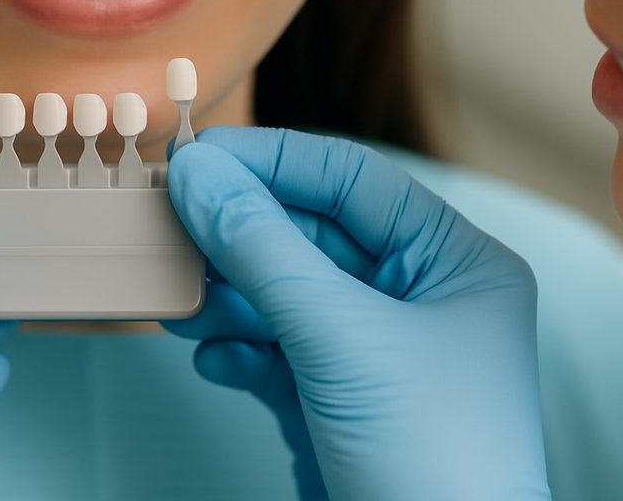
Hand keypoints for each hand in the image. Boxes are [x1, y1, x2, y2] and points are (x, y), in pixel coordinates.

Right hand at [165, 128, 549, 500]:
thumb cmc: (433, 462)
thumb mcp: (341, 340)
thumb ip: (263, 249)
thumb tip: (196, 175)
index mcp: (455, 262)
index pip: (352, 180)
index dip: (271, 162)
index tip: (196, 159)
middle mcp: (420, 296)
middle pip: (308, 234)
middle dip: (237, 236)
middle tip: (167, 224)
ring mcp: (376, 350)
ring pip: (283, 293)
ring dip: (226, 296)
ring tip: (180, 302)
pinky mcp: (337, 399)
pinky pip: (275, 350)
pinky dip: (237, 350)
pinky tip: (212, 359)